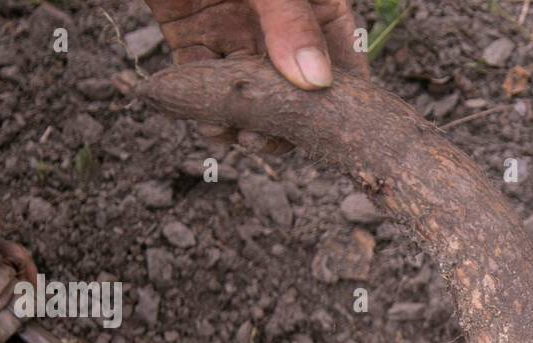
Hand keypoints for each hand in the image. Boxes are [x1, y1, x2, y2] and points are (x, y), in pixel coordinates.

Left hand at [146, 0, 367, 152]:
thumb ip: (289, 19)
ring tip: (238, 136)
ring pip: (247, 89)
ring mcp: (235, 28)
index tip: (329, 130)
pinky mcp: (191, 32)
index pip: (341, 59)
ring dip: (244, 119)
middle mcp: (279, 21)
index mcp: (315, 2)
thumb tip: (315, 82)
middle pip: (293, 85)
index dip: (340, 100)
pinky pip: (201, 76)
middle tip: (272, 140)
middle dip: (285, 118)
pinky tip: (209, 126)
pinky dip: (203, 104)